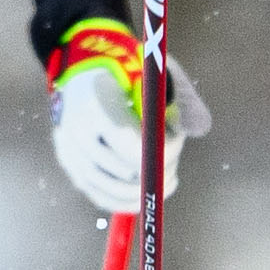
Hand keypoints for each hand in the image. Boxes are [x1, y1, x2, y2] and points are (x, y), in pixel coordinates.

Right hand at [41, 19, 204, 214]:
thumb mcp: (146, 72)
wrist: (78, 69)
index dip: (162, 153)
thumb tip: (200, 127)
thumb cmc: (119, 68)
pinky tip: (146, 196)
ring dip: (146, 189)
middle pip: (125, 173)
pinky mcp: (70, 167)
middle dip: (158, 170)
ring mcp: (70, 154)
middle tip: (173, 163)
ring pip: (115, 190)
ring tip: (165, 176)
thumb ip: (170, 97)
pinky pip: (101, 196)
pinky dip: (127, 201)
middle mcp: (75, 134)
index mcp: (94, 107)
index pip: (132, 147)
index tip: (175, 141)